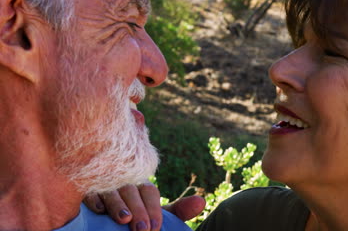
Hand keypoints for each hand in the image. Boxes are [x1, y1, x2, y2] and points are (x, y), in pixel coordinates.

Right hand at [84, 184, 204, 230]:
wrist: (106, 221)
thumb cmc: (135, 214)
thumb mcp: (156, 215)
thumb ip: (178, 210)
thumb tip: (202, 202)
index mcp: (141, 186)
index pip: (150, 192)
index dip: (154, 208)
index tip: (156, 228)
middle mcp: (123, 182)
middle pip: (133, 190)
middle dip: (139, 210)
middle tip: (143, 230)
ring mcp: (104, 185)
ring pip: (112, 189)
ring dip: (118, 204)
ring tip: (124, 219)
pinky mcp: (86, 190)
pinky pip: (89, 191)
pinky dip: (93, 199)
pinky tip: (98, 209)